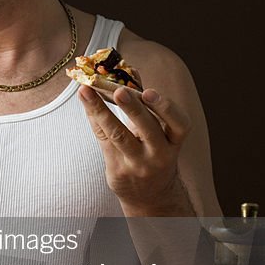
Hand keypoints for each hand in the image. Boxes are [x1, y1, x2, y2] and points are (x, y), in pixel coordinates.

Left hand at [78, 84, 191, 214]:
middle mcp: (160, 155)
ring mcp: (138, 164)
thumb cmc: (152, 151)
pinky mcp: (118, 170)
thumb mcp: (157, 131)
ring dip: (101, 111)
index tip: (149, 92)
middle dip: (132, 108)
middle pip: (147, 129)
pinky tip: (85, 101)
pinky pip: (103, 139)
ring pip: (118, 136)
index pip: (179, 124)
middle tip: (118, 90)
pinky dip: (94, 118)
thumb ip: (144, 102)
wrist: (149, 194)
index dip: (166, 108)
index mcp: (174, 141)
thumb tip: (128, 69)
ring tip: (86, 91)